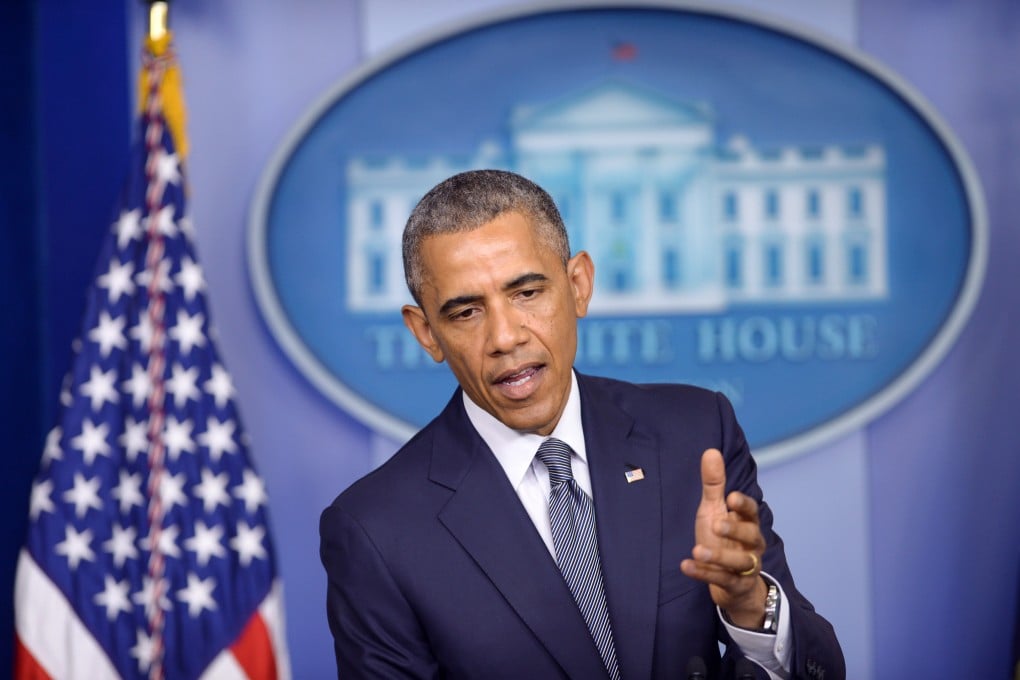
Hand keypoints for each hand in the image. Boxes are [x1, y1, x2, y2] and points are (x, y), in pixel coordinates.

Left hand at [679, 448, 767, 627]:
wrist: (734, 583)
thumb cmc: (723, 538)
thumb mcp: (715, 510)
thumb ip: (714, 485)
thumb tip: (711, 451)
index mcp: (748, 523)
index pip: (751, 511)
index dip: (743, 505)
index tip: (732, 497)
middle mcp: (752, 545)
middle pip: (750, 536)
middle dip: (734, 530)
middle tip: (716, 524)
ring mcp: (745, 567)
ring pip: (738, 562)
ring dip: (718, 556)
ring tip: (698, 550)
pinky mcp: (734, 585)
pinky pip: (721, 580)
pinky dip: (703, 574)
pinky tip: (685, 565)